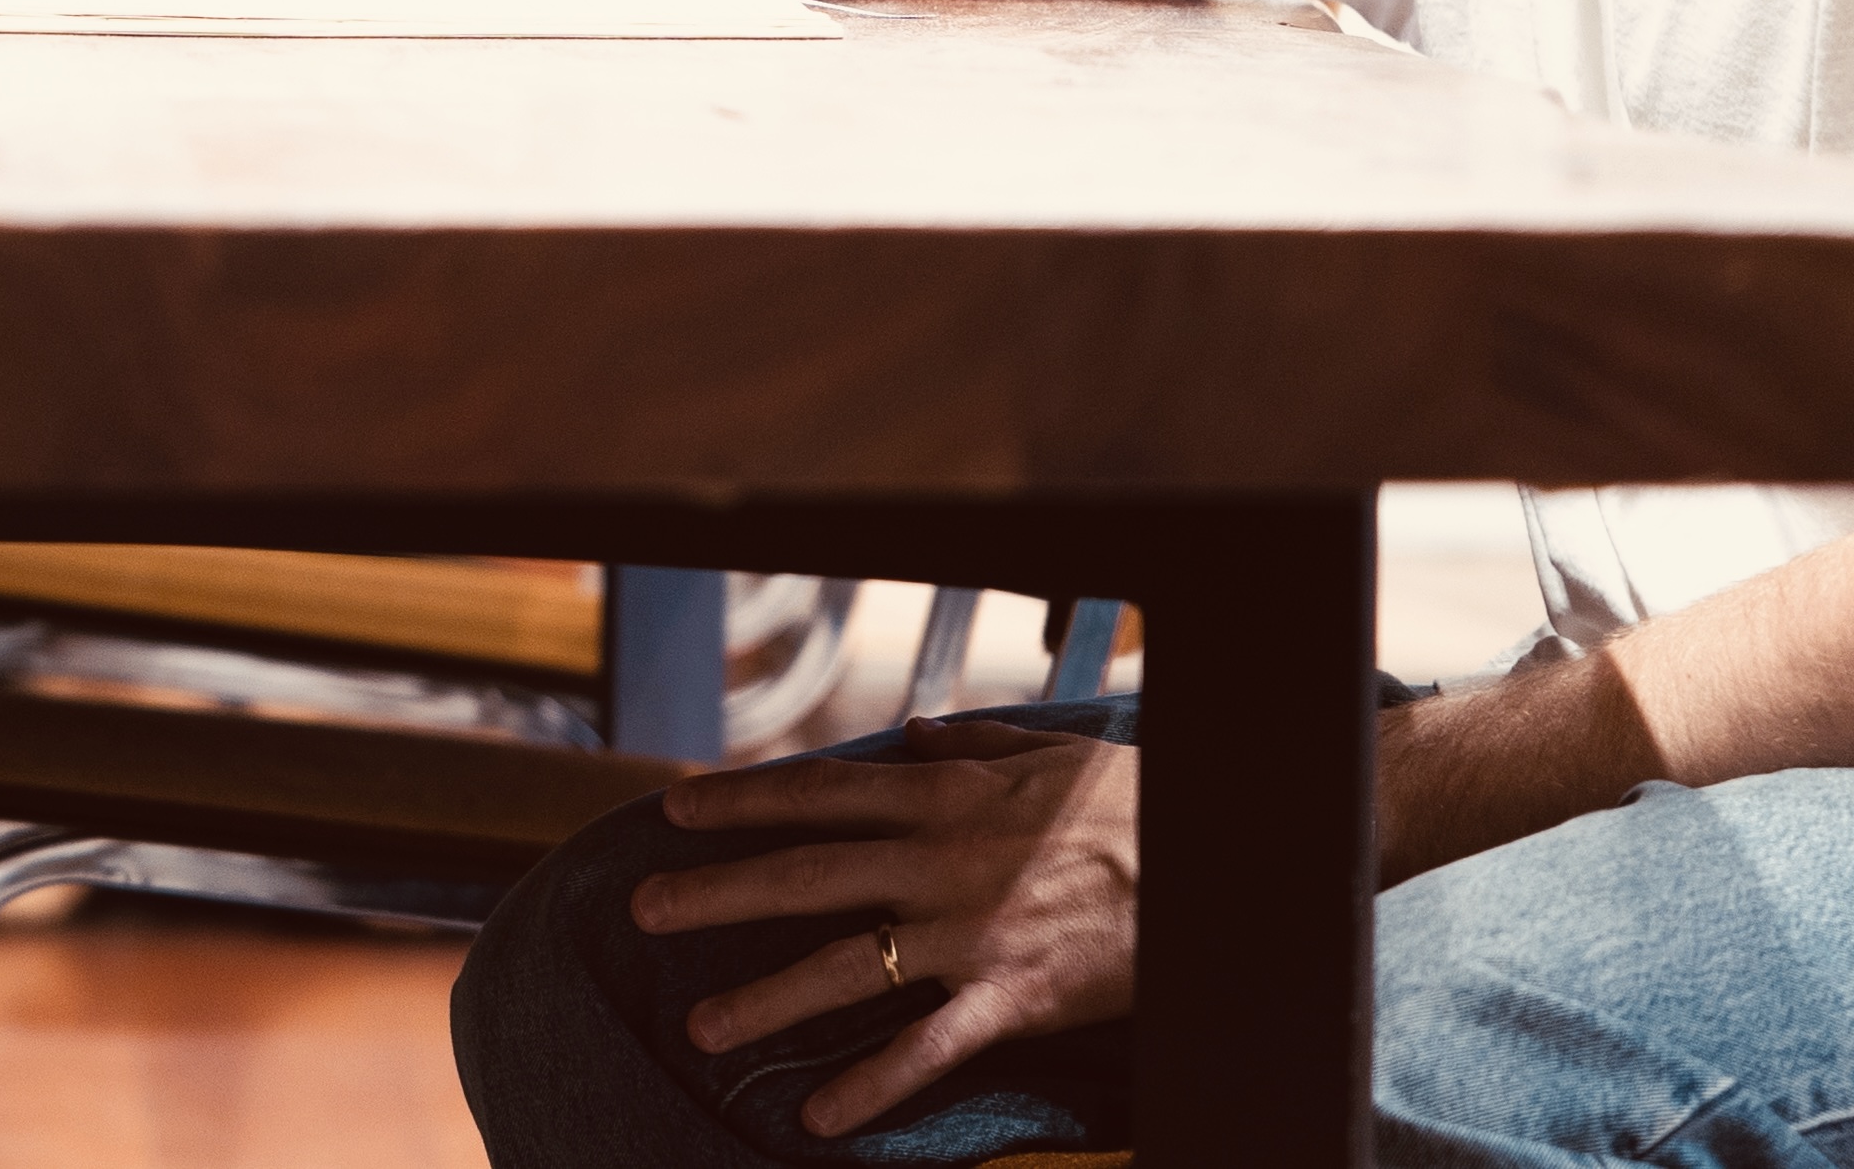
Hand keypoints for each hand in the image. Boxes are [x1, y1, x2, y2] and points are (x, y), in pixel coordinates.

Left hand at [630, 724, 1138, 1135]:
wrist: (1211, 862)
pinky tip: (819, 1116)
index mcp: (943, 795)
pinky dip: (872, 1085)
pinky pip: (927, 1049)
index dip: (741, 801)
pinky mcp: (1011, 998)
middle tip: (643, 912)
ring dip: (768, 1000)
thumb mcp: (1046, 752)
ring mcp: (971, 934)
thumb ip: (969, 744)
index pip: (819, 793)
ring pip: (847, 969)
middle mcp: (940, 861)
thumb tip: (910, 736)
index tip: (673, 810)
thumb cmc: (1131, 805)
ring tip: (702, 1029)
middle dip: (717, 893)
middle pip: (806, 876)